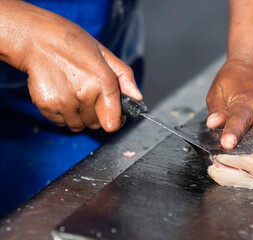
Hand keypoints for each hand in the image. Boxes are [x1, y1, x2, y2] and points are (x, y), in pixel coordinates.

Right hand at [1, 1, 141, 131]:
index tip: (112, 114)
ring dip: (78, 115)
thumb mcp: (106, 55)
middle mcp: (84, 95)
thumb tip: (137, 99)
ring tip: (73, 92)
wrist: (37, 39)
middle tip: (88, 94)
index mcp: (103, 82)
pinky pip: (60, 121)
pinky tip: (61, 93)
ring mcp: (64, 102)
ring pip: (78, 125)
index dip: (115, 120)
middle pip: (96, 125)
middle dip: (96, 114)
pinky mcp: (47, 105)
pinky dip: (62, 113)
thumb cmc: (74, 44)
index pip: (113, 123)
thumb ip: (125, 78)